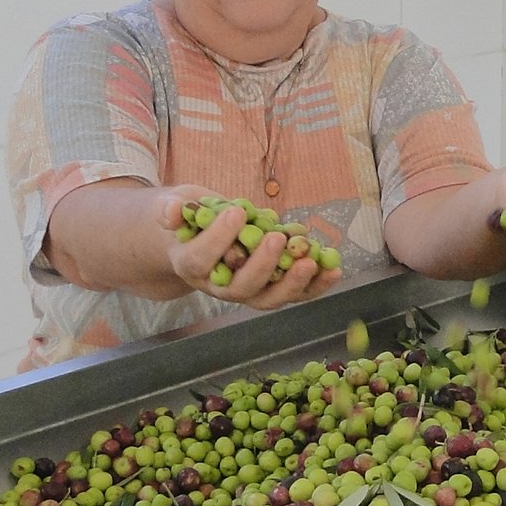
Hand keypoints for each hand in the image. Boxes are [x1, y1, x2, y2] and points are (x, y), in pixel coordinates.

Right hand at [157, 186, 342, 309]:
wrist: (199, 235)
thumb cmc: (189, 218)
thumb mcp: (172, 206)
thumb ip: (171, 210)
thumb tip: (173, 211)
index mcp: (192, 266)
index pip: (203, 259)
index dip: (219, 238)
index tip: (236, 211)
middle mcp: (219, 286)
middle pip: (241, 287)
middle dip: (261, 265)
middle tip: (277, 238)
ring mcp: (248, 291)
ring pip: (270, 298)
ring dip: (294, 283)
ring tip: (313, 261)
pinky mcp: (272, 288)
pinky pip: (295, 293)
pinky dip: (316, 285)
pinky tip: (334, 269)